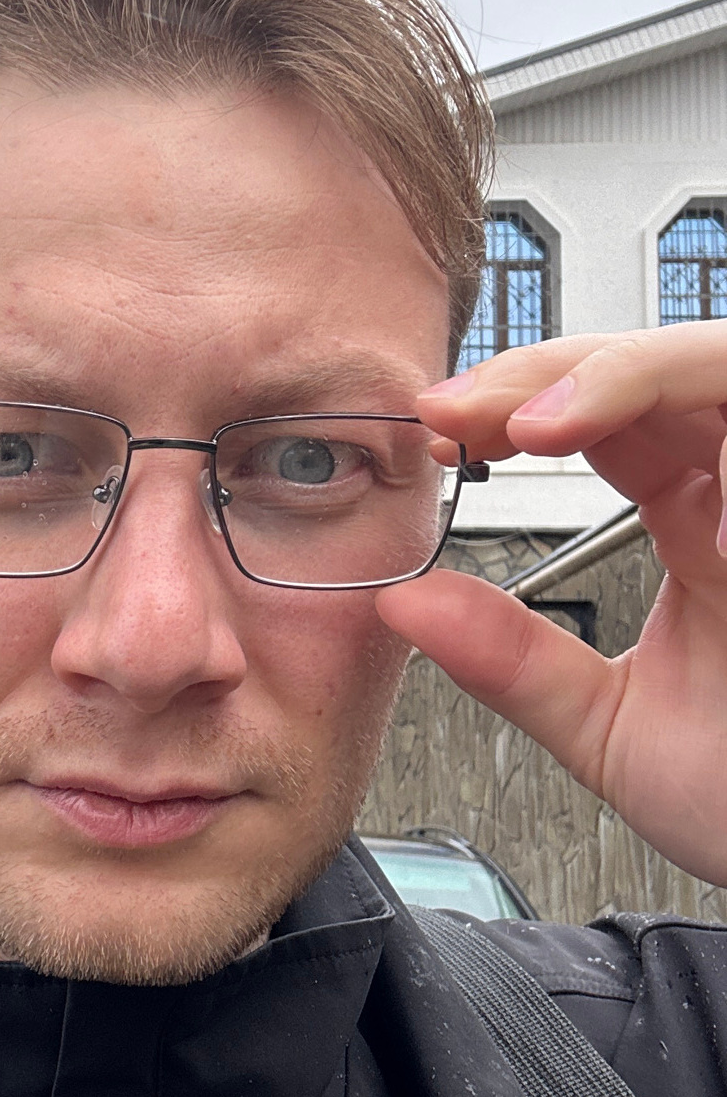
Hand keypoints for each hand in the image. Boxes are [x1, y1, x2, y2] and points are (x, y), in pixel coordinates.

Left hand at [374, 324, 726, 887]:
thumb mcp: (612, 731)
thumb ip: (512, 664)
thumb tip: (402, 603)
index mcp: (699, 520)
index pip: (605, 414)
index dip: (516, 400)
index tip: (436, 429)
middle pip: (658, 365)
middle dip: (552, 368)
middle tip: (465, 412)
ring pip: (723, 367)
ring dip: (632, 376)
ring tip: (544, 425)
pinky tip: (696, 516)